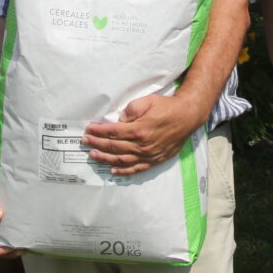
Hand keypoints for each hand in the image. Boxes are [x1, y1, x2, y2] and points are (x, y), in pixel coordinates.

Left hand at [82, 93, 203, 175]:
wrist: (187, 116)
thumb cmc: (167, 107)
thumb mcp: (147, 101)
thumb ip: (131, 110)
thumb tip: (118, 119)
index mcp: (138, 130)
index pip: (113, 132)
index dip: (99, 132)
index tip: (88, 130)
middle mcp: (142, 145)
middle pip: (114, 147)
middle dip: (97, 144)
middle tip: (85, 142)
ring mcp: (148, 155)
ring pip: (122, 160)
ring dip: (105, 158)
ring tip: (93, 155)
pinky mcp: (154, 160)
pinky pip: (136, 168)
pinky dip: (123, 171)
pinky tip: (113, 170)